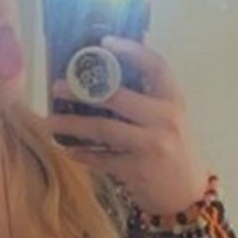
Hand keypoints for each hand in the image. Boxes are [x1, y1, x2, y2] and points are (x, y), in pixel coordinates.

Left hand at [43, 37, 210, 216]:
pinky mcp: (137, 170)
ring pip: (104, 129)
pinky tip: (68, 149)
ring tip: (50, 121)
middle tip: (56, 87)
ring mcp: (151, 145)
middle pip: (117, 97)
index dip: (132, 50)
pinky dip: (83, 154)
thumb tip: (106, 76)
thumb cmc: (174, 151)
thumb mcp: (169, 119)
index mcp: (173, 100)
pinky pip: (102, 159)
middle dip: (82, 91)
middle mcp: (165, 119)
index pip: (156, 66)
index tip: (104, 42)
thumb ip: (147, 99)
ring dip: (73, 125)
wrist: (187, 195)